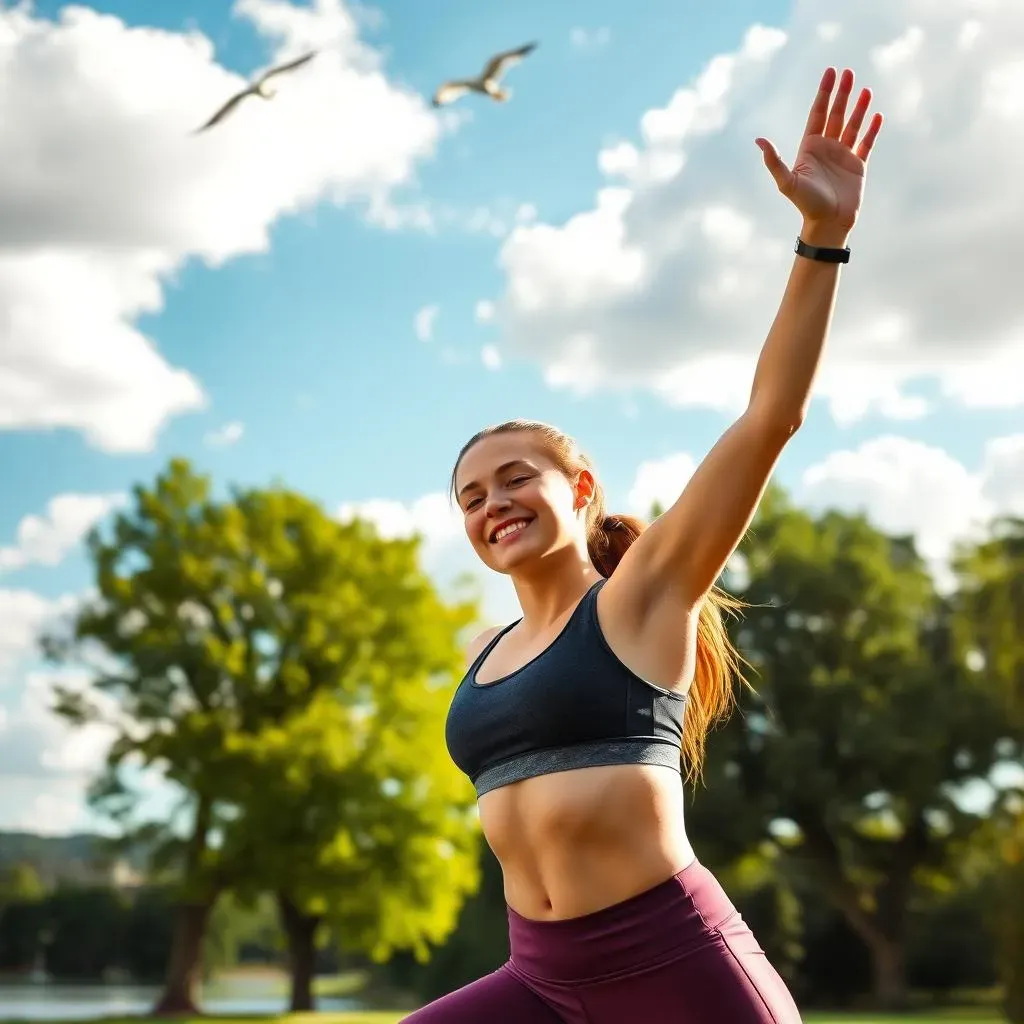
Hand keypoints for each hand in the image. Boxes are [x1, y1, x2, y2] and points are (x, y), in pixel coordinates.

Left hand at [756, 67, 882, 244]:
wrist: (827, 224)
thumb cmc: (806, 204)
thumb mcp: (787, 181)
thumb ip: (774, 160)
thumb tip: (759, 140)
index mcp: (810, 148)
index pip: (818, 114)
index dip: (824, 93)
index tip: (831, 72)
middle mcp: (826, 148)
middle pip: (836, 114)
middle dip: (842, 93)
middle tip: (849, 72)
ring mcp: (843, 156)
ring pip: (852, 125)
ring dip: (859, 107)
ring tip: (865, 89)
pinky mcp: (858, 166)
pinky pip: (866, 143)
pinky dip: (871, 129)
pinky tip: (876, 115)